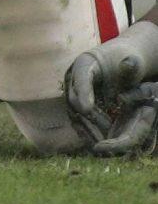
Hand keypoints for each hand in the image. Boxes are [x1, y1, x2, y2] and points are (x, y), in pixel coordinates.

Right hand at [65, 21, 157, 151]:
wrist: (120, 65)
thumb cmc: (128, 63)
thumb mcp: (132, 64)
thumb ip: (132, 66)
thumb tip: (130, 63)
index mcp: (85, 62)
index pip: (81, 77)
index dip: (83, 92)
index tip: (88, 109)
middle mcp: (73, 76)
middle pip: (74, 97)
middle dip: (89, 115)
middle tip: (107, 128)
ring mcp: (72, 90)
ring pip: (73, 112)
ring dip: (87, 127)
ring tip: (103, 140)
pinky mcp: (76, 103)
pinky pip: (77, 119)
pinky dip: (86, 131)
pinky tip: (98, 141)